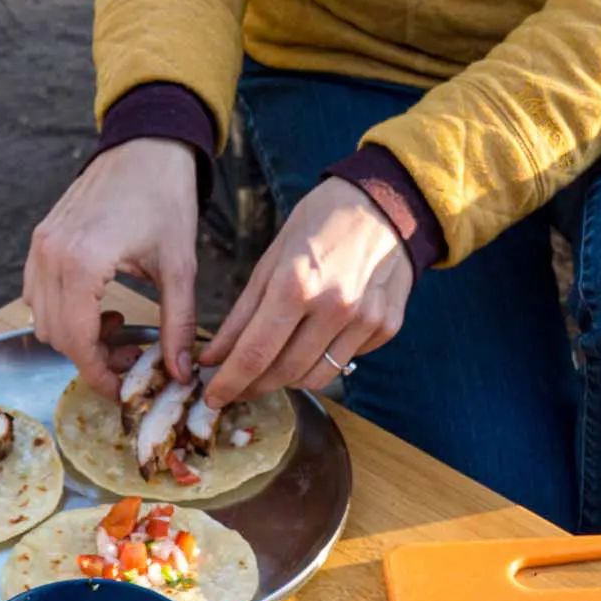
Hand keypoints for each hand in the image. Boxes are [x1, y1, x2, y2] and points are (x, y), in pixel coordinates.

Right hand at [23, 138, 198, 397]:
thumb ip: (177, 326)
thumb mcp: (180, 268)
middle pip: (57, 337)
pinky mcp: (40, 239)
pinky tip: (99, 305)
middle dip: (92, 358)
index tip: (122, 391)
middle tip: (131, 355)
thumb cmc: (165, 197)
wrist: (146, 144)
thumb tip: (180, 375)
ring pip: (43, 320)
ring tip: (117, 325)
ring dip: (77, 336)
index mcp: (82, 263)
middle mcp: (51, 255)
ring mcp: (40, 246)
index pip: (77, 343)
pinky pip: (37, 295)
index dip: (99, 376)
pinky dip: (64, 313)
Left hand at [201, 177, 412, 406]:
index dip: (230, 383)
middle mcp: (334, 306)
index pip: (255, 354)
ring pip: (315, 378)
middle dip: (254, 385)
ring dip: (288, 379)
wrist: (388, 202)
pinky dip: (323, 359)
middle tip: (238, 385)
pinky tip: (318, 338)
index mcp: (297, 284)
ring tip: (276, 363)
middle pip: (284, 373)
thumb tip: (212, 358)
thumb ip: (241, 315)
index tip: (213, 398)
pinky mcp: (386, 327)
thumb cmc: (321, 223)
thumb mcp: (272, 259)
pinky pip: (345, 362)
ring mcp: (365, 320)